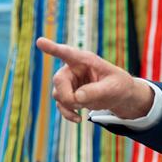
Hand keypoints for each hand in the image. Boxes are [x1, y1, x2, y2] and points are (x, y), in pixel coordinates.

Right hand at [36, 37, 153, 121]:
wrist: (120, 96)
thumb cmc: (119, 85)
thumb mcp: (114, 87)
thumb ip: (96, 91)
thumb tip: (77, 97)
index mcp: (86, 60)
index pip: (68, 53)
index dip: (53, 48)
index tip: (40, 41)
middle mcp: (74, 68)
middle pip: (59, 80)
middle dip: (67, 95)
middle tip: (79, 103)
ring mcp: (70, 82)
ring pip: (58, 93)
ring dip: (69, 104)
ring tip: (85, 107)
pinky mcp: (69, 94)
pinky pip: (61, 104)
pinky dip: (67, 113)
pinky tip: (78, 119)